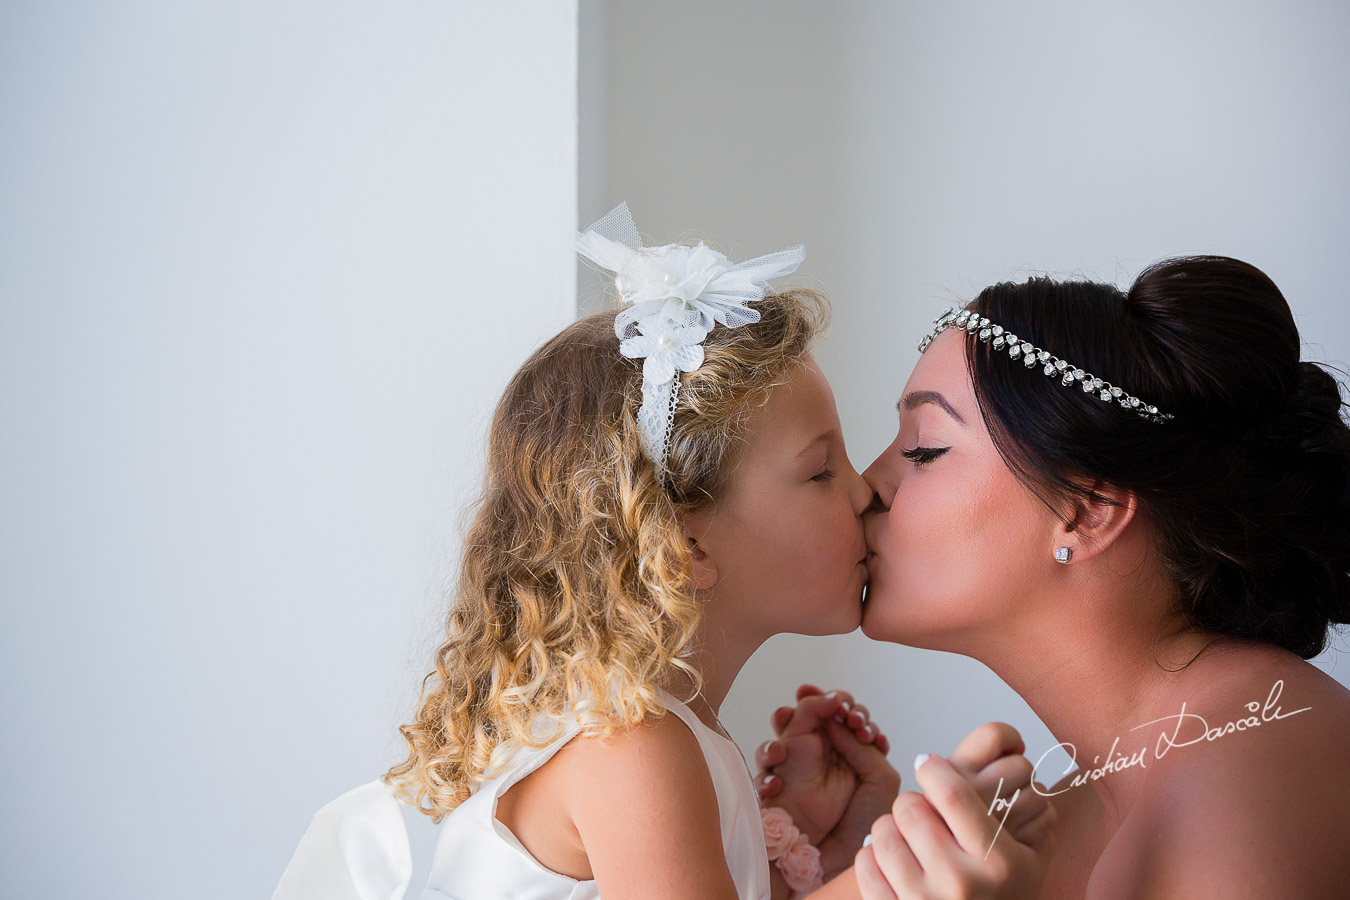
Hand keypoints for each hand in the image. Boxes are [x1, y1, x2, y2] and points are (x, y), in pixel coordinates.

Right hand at [755, 685, 900, 878]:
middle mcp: (825, 755)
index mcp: (853, 754)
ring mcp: (798, 763)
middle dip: (824, 701)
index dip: (852, 710)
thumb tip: (837, 718)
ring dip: (788, 714)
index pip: (848, 715)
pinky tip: (782, 761)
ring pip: (785, 721)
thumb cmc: (859, 828)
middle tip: (839, 712)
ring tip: (792, 717)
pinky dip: (771, 751)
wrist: (830, 863)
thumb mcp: (880, 780)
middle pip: (817, 709)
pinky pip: (767, 752)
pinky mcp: (775, 776)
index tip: (858, 723)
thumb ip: (862, 744)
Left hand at [855, 735, 1054, 898]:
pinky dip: (872, 855)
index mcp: (998, 862)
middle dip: (912, 802)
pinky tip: (890, 859)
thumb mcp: (1033, 862)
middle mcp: (961, 883)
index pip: (952, 793)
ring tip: (904, 836)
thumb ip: (1031, 815)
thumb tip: (1020, 764)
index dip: (934, 769)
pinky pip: (866, 865)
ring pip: (883, 833)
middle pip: (910, 808)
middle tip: (919, 810)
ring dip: (890, 827)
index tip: (928, 764)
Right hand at [944, 723, 1054, 850]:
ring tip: (1010, 811)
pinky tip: (1020, 831)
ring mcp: (996, 823)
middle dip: (1019, 774)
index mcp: (951, 774)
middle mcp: (973, 795)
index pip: (994, 735)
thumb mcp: (938, 786)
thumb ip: (970, 762)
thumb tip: (1019, 745)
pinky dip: (1040, 822)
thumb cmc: (942, 828)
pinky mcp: (1016, 850)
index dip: (1009, 738)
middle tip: (1004, 788)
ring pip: (1039, 792)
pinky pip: (1048, 818)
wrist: (942, 873)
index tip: (1010, 747)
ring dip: (1030, 798)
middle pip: (1022, 764)